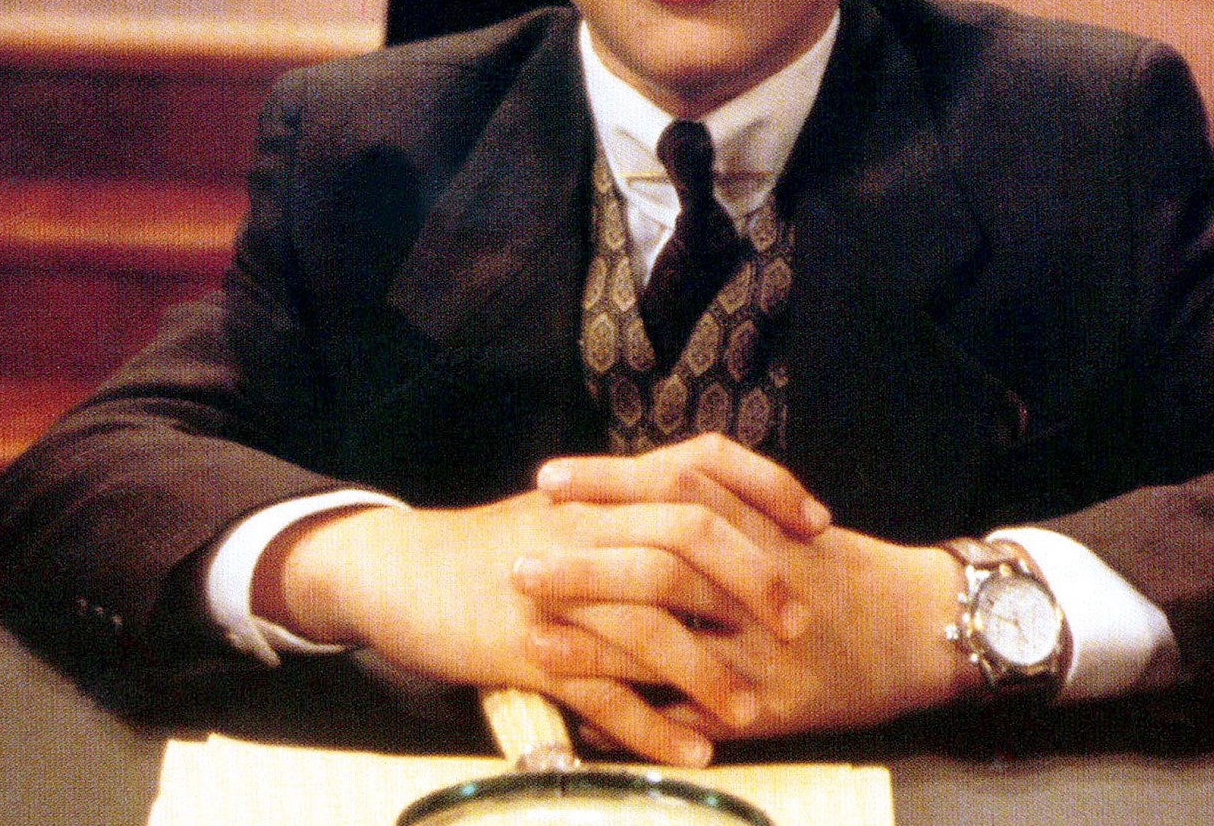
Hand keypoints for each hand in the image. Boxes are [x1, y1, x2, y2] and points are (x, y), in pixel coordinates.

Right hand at [257, 483, 809, 766]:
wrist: (398, 571)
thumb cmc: (490, 546)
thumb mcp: (567, 512)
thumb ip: (635, 511)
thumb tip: (717, 522)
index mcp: (603, 490)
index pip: (701, 462)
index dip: (765, 484)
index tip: (815, 522)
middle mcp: (585, 527)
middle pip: (689, 537)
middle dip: (754, 581)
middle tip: (798, 625)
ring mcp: (555, 588)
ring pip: (648, 623)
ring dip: (708, 671)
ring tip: (751, 710)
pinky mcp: (524, 646)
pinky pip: (599, 692)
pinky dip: (650, 726)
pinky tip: (691, 751)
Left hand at [523, 519, 978, 742]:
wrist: (927, 629)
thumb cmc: (850, 573)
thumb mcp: (792, 523)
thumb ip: (727, 506)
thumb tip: (641, 492)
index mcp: (764, 529)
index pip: (678, 490)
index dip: (611, 483)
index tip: (548, 479)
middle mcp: (762, 585)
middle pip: (664, 566)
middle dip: (587, 566)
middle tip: (518, 562)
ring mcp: (769, 650)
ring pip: (674, 644)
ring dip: (597, 646)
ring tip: (531, 641)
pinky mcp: (779, 708)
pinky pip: (698, 715)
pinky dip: (641, 719)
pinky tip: (587, 722)